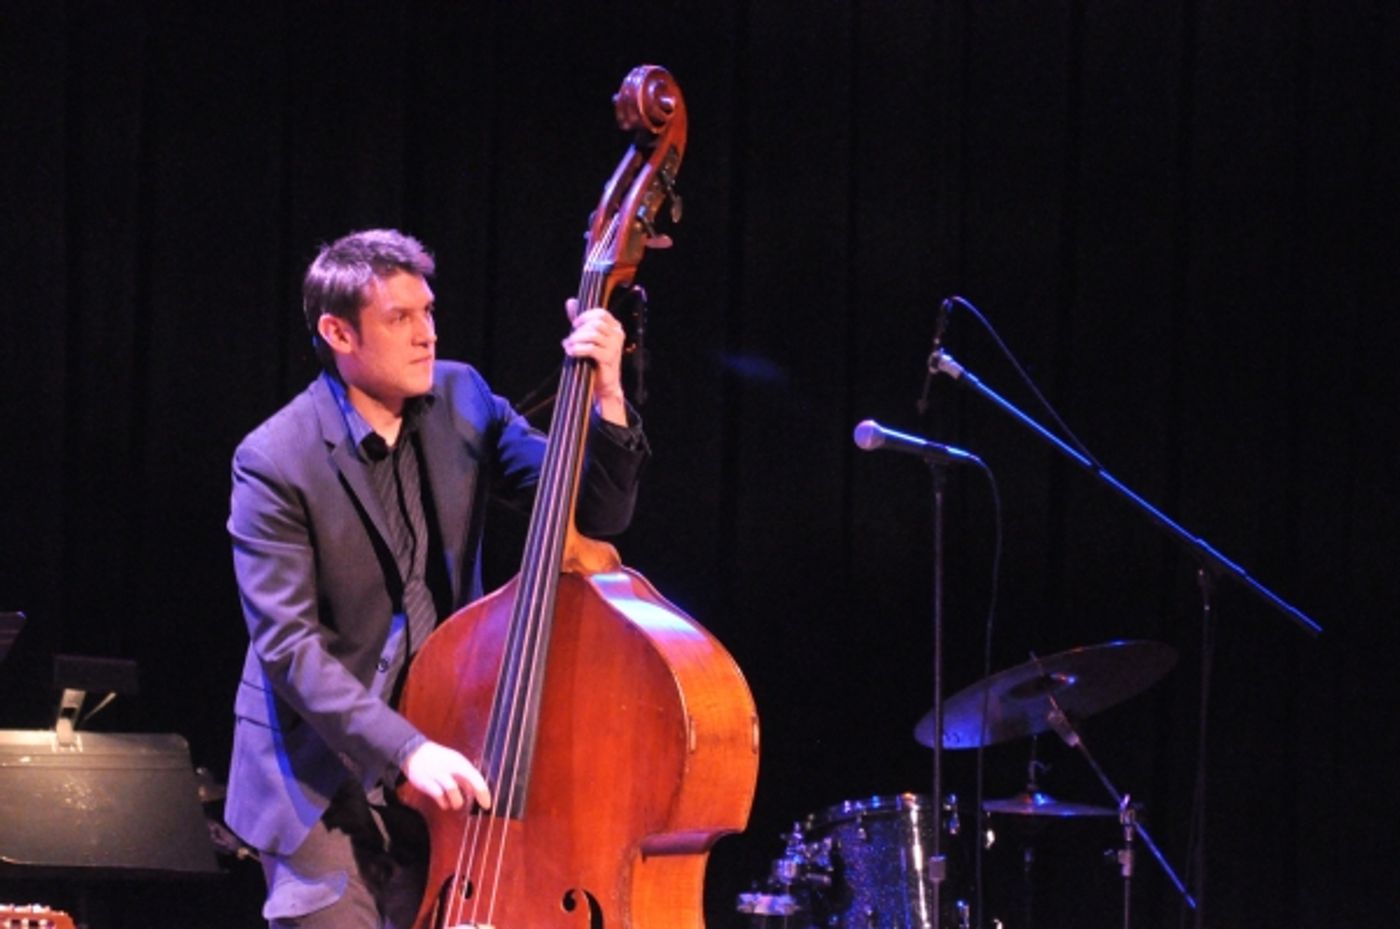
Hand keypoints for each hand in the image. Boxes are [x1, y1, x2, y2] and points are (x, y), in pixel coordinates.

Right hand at [402, 741, 491, 811]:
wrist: (415, 752)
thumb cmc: (439, 760)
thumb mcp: (455, 765)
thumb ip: (465, 779)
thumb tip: (475, 793)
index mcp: (460, 762)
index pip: (476, 775)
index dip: (483, 790)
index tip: (487, 805)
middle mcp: (451, 766)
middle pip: (469, 777)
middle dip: (479, 792)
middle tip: (482, 806)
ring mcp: (438, 774)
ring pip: (452, 789)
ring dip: (457, 801)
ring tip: (456, 803)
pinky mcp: (426, 782)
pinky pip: (438, 795)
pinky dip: (443, 803)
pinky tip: (445, 803)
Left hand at [563, 299, 627, 424]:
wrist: (604, 385)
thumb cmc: (595, 360)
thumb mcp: (588, 337)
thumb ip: (580, 320)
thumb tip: (571, 301)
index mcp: (616, 328)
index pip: (601, 313)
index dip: (585, 316)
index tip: (575, 325)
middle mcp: (618, 335)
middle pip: (596, 323)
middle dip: (579, 330)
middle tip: (570, 339)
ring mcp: (615, 347)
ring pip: (593, 334)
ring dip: (577, 339)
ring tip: (568, 346)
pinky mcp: (609, 359)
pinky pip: (591, 349)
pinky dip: (578, 349)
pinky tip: (571, 352)